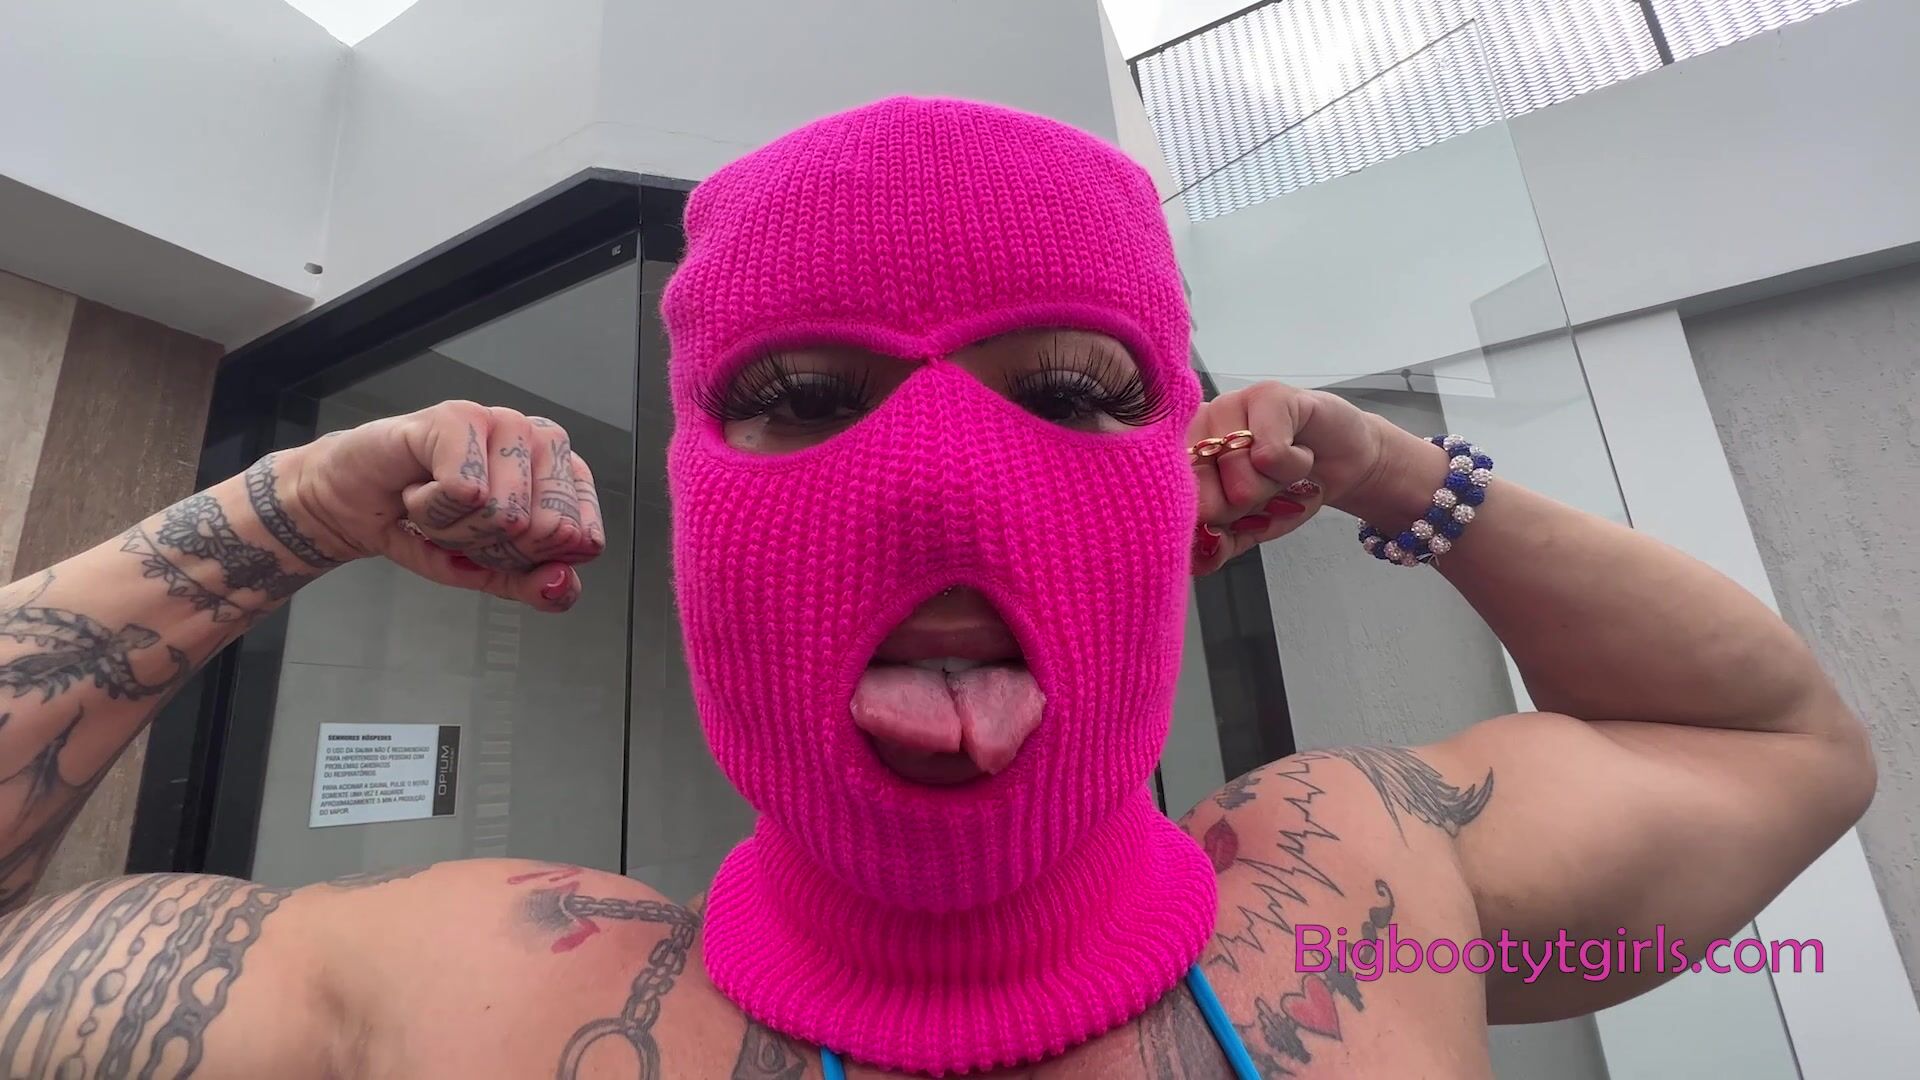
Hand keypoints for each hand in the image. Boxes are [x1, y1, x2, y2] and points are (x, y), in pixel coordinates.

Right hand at [276, 401, 604, 610]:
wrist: (350, 505)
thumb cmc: (424, 525)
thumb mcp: (489, 572)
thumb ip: (536, 585)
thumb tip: (562, 584)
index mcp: (562, 473)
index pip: (583, 538)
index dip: (531, 560)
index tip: (496, 543)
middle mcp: (540, 440)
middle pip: (546, 530)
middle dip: (492, 547)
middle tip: (459, 525)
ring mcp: (502, 422)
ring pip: (505, 513)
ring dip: (455, 528)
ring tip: (435, 506)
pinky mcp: (458, 417)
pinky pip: (466, 491)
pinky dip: (432, 508)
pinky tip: (417, 490)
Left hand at [1188, 381, 1438, 574]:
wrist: (1339, 463)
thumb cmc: (1285, 490)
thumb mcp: (1247, 530)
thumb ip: (1216, 548)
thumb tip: (1197, 559)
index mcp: (1179, 456)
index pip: (1170, 502)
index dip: (1206, 523)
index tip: (1231, 516)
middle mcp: (1196, 425)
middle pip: (1202, 496)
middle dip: (1240, 509)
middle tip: (1260, 492)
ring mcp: (1229, 404)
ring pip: (1238, 474)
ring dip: (1272, 486)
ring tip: (1280, 470)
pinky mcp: (1268, 394)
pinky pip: (1271, 454)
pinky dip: (1294, 467)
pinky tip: (1300, 453)